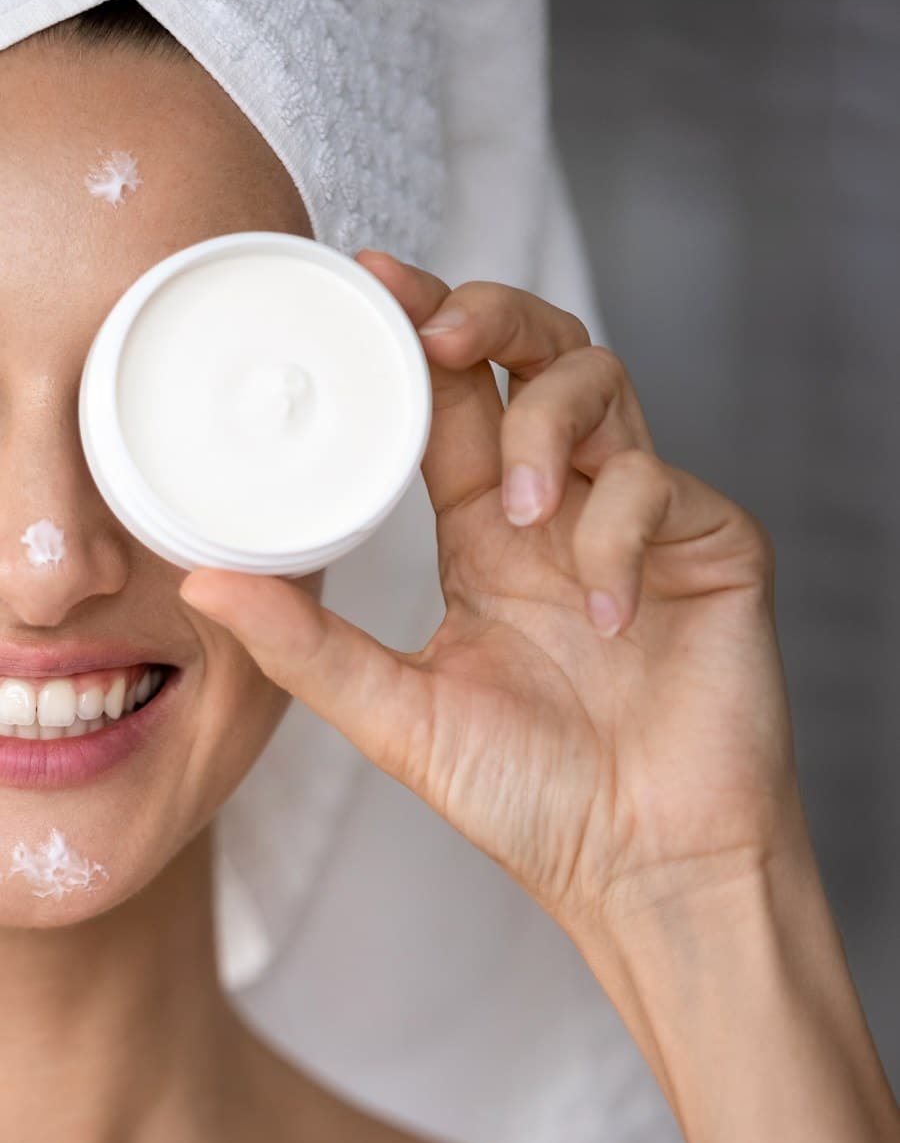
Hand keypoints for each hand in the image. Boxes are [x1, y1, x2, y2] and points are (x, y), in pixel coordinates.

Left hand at [180, 251, 805, 939]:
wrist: (647, 867)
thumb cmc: (532, 799)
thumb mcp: (400, 716)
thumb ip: (308, 646)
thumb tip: (199, 579)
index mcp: (487, 538)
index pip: (450, 403)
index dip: (414, 330)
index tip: (366, 276)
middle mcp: (562, 512)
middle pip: (534, 357)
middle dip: (489, 316)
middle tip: (439, 329)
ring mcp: (641, 519)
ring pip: (604, 387)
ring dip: (551, 427)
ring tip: (526, 513)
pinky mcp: (714, 543)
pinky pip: (663, 486)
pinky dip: (622, 534)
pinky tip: (607, 612)